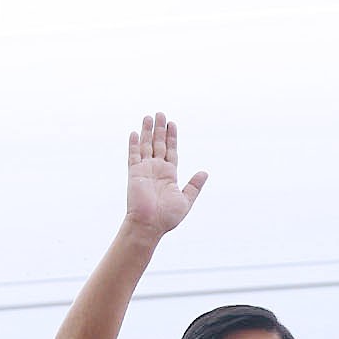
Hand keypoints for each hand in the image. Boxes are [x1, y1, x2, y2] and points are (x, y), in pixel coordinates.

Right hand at [124, 112, 206, 237]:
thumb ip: (194, 186)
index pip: (171, 151)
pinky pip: (133, 155)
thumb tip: (204, 173)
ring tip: (149, 116)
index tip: (172, 123)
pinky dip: (134, 144)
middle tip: (161, 113)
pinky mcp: (134, 173)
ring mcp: (145, 170)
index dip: (172, 137)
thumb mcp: (186, 200)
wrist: (150, 225)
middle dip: (160, 129)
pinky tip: (134, 132)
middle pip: (158, 144)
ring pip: (146, 145)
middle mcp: (156, 169)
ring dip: (147, 131)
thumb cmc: (168, 217)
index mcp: (169, 175)